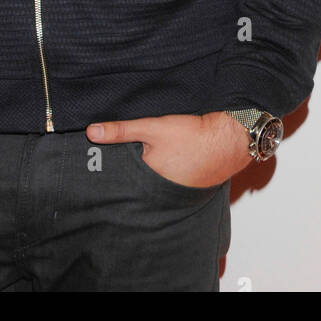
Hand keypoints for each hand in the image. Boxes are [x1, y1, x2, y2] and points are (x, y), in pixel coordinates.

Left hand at [86, 112, 254, 187]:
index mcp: (147, 180)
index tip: (99, 162)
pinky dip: (164, 173)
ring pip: (152, 181)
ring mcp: (175, 192)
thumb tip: (92, 132)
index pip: (121, 177)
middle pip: (136, 181)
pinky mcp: (188, 187)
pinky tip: (166, 161)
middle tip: (118, 159)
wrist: (228, 140)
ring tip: (145, 159)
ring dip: (148, 172)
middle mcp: (160, 193)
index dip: (112, 167)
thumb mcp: (152, 127)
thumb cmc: (192, 136)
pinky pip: (168, 181)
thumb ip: (121, 130)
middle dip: (129, 172)